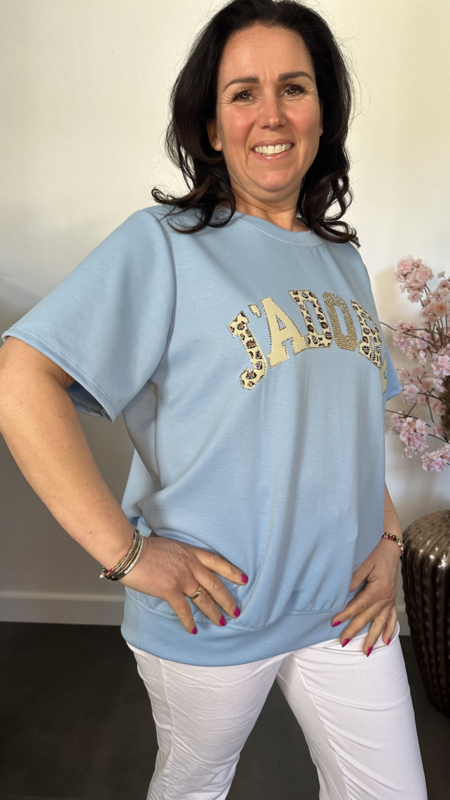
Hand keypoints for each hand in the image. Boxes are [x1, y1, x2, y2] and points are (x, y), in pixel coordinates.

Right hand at [119, 532, 247, 633]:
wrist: (130, 551)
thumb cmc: (144, 546)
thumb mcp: (169, 544)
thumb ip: (178, 554)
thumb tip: (178, 559)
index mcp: (191, 553)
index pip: (217, 562)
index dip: (232, 571)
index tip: (243, 579)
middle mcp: (191, 566)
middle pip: (215, 584)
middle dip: (227, 599)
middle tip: (236, 611)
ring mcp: (182, 579)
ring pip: (204, 599)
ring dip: (214, 612)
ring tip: (222, 622)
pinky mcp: (170, 590)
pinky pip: (183, 609)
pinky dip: (188, 620)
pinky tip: (193, 629)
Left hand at [330, 537, 400, 654]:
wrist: (391, 547)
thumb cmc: (376, 552)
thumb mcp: (364, 563)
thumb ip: (354, 578)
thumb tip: (342, 592)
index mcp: (378, 589)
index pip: (358, 606)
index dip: (346, 615)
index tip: (334, 623)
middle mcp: (385, 598)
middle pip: (368, 617)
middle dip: (355, 630)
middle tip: (343, 642)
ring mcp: (390, 600)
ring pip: (381, 622)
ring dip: (373, 637)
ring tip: (365, 651)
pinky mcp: (392, 600)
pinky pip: (392, 618)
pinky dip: (389, 630)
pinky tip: (386, 641)